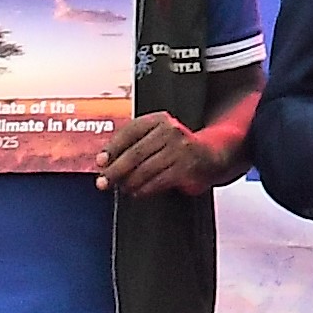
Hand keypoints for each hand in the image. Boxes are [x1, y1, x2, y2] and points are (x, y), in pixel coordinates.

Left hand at [95, 112, 243, 198]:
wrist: (211, 156)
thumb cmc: (178, 148)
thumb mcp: (158, 138)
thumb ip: (135, 144)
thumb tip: (107, 161)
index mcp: (159, 120)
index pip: (130, 131)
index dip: (112, 148)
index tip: (100, 161)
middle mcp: (170, 131)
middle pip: (135, 152)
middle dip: (116, 170)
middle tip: (104, 181)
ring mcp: (179, 149)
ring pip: (145, 169)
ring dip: (129, 182)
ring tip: (122, 188)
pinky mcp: (186, 167)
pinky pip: (158, 181)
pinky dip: (145, 189)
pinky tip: (138, 192)